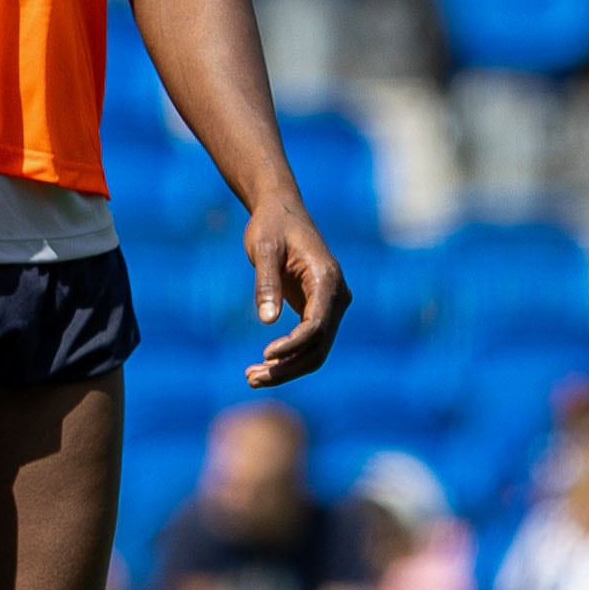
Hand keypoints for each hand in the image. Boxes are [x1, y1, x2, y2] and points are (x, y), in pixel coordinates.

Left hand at [240, 203, 349, 387]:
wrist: (281, 211)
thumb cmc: (272, 226)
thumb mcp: (264, 249)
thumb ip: (266, 284)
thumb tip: (268, 321)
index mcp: (328, 279)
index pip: (317, 325)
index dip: (293, 345)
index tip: (266, 354)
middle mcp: (337, 295)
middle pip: (319, 346)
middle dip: (288, 367)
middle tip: (251, 378)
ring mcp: (331, 304)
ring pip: (316, 350)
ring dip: (287, 368)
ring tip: (252, 378)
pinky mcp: (318, 309)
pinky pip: (309, 342)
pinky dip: (289, 357)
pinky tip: (263, 365)